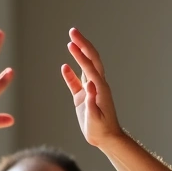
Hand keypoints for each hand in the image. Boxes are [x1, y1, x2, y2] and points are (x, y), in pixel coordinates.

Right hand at [61, 27, 123, 148]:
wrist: (107, 139)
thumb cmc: (102, 130)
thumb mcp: (96, 118)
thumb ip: (93, 102)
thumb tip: (90, 85)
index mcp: (100, 89)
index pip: (90, 68)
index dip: (80, 56)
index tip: (71, 44)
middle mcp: (97, 85)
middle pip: (91, 59)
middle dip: (82, 44)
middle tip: (72, 31)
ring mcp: (90, 90)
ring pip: (85, 67)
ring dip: (79, 52)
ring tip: (70, 40)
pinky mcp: (84, 97)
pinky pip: (76, 82)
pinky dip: (71, 74)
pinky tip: (64, 67)